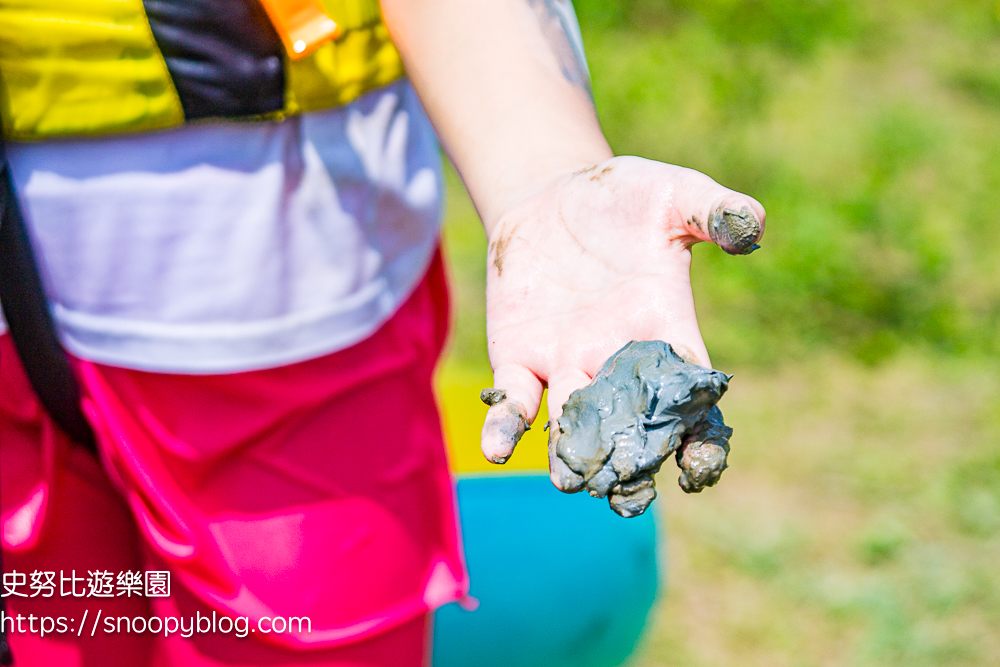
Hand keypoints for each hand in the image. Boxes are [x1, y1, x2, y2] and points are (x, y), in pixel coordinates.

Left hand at [479, 155, 764, 476]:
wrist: (553, 196)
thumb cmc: (625, 198)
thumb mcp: (674, 194)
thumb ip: (713, 210)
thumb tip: (753, 225)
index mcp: (667, 333)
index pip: (690, 400)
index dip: (699, 437)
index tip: (701, 468)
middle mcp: (618, 362)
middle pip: (631, 426)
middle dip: (630, 459)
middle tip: (628, 490)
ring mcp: (567, 365)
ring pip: (572, 425)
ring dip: (571, 454)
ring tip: (570, 480)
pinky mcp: (519, 358)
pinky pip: (514, 401)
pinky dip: (507, 426)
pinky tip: (498, 449)